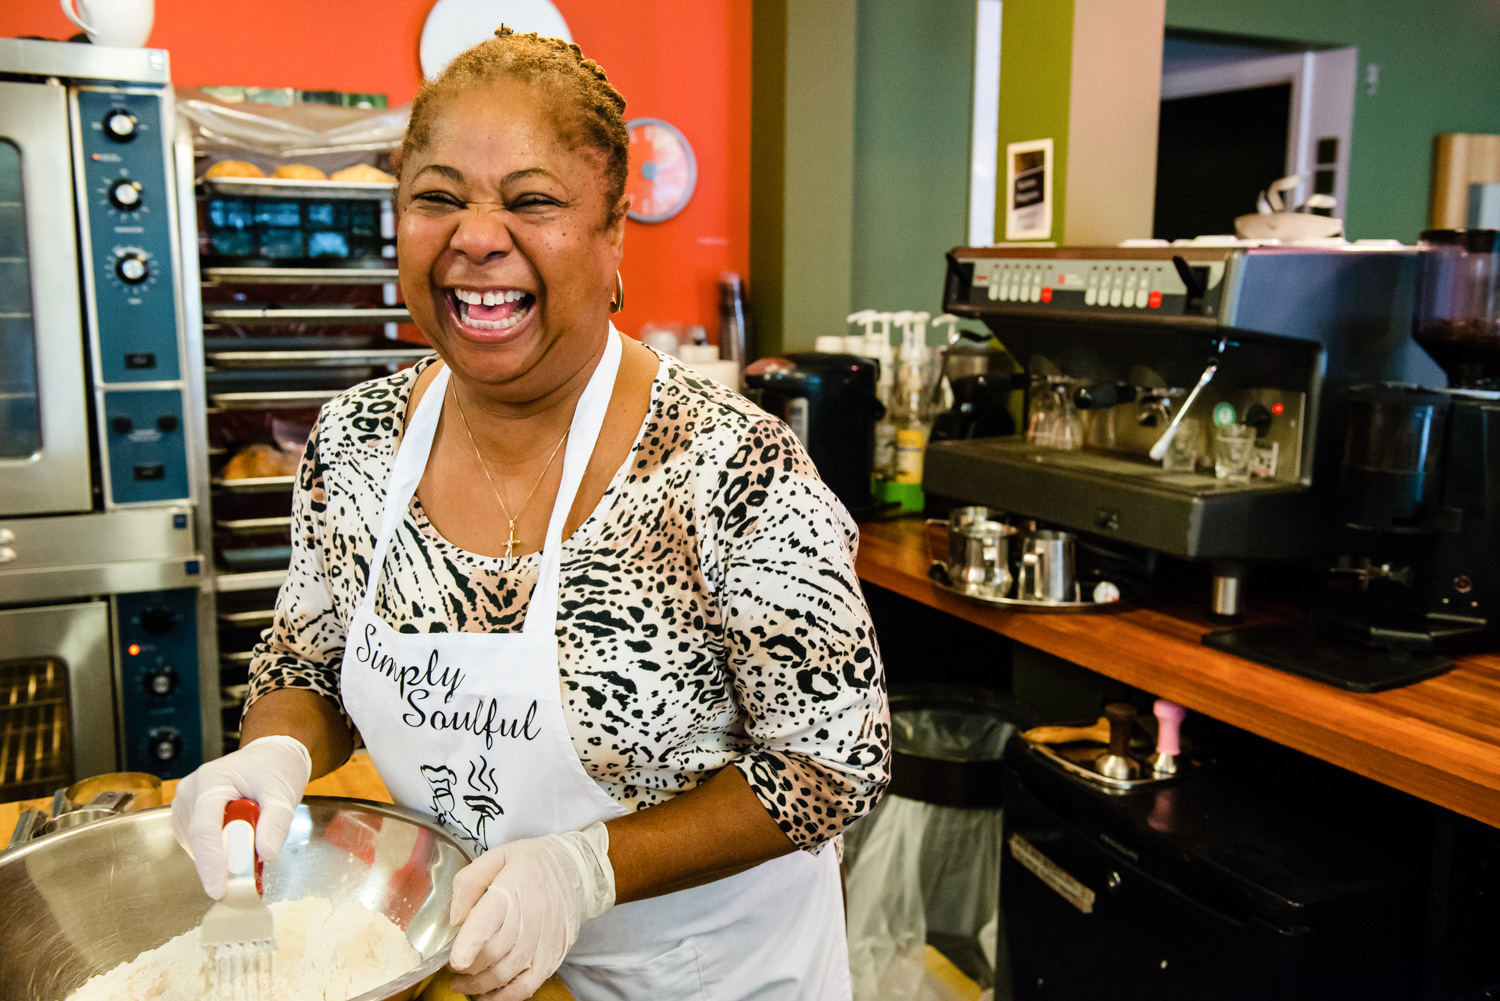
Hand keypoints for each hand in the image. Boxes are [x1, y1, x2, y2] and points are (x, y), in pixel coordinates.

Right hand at [170, 734, 311, 897]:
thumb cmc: (274, 769)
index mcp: (210, 781)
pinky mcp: (187, 818)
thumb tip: (267, 853)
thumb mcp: (282, 794)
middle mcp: (190, 793)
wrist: (268, 757)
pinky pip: (200, 845)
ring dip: (224, 855)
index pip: (205, 829)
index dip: (210, 862)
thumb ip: (276, 823)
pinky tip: (240, 839)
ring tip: (252, 839)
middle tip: (252, 870)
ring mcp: (185, 806)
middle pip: (200, 841)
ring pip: (198, 846)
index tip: (218, 889)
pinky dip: (220, 851)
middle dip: (223, 862)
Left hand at [448, 822, 614, 999]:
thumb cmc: (535, 863)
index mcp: (511, 890)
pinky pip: (526, 987)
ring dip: (478, 985)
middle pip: (490, 955)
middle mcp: (528, 919)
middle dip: (466, 968)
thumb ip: (469, 882)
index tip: (455, 960)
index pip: (487, 923)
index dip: (469, 946)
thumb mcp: (497, 856)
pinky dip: (504, 997)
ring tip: (463, 983)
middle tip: (453, 968)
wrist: (580, 870)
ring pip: (504, 975)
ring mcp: (543, 942)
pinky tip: (488, 995)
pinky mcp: (552, 957)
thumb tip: (455, 918)